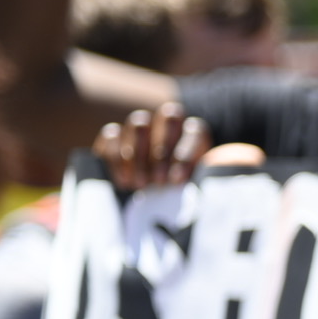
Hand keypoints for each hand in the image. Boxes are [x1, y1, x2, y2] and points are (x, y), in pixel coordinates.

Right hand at [94, 102, 209, 190]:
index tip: (177, 180)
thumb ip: (199, 174)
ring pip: (139, 125)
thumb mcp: (191, 184)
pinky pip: (112, 135)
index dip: (186, 155)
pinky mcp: (114, 134)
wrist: (147, 199)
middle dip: (163, 153)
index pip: (195, 132)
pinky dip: (116, 159)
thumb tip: (205, 169)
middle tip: (159, 182)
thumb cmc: (177, 189)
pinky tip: (124, 181)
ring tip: (140, 184)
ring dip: (139, 156)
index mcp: (193, 131)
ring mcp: (139, 126)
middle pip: (169, 119)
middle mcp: (167, 122)